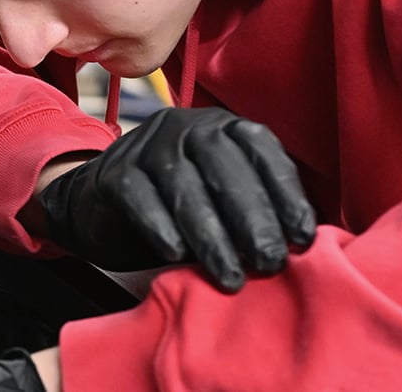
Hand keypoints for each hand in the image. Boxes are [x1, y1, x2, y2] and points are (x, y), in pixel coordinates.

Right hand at [35, 107, 316, 291]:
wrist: (99, 205)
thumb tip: (301, 241)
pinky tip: (177, 253)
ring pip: (184, 186)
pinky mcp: (114, 173)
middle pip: (224, 165)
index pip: (261, 148)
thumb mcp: (221, 196)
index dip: (285, 192)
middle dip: (252, 218)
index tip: (302, 238)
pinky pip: (140, 197)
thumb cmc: (177, 207)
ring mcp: (146, 146)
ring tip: (231, 276)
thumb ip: (256, 207)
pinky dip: (161, 227)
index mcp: (222, 127)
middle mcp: (185, 127)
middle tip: (269, 262)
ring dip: (211, 236)